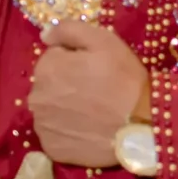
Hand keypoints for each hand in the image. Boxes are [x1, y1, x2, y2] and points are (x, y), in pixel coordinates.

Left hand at [28, 18, 149, 165]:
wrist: (142, 126)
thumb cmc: (124, 79)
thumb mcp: (104, 40)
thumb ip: (69, 30)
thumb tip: (45, 35)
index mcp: (46, 67)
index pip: (54, 57)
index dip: (75, 60)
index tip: (94, 69)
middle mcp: (36, 97)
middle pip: (49, 84)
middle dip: (66, 83)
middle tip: (95, 90)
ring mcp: (42, 126)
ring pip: (50, 109)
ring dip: (64, 107)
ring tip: (92, 111)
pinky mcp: (51, 148)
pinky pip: (55, 133)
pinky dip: (67, 130)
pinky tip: (87, 128)